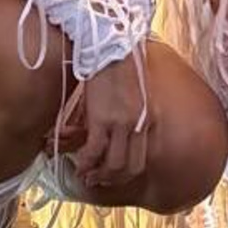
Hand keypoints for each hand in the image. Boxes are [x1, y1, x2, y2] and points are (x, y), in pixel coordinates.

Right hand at [67, 56, 150, 188]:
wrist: (110, 46)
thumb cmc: (120, 66)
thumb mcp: (136, 94)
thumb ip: (133, 115)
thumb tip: (119, 134)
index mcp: (149, 117)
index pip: (143, 157)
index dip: (126, 174)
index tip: (112, 176)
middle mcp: (139, 123)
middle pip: (132, 167)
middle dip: (114, 181)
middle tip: (98, 181)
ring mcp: (121, 123)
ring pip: (114, 165)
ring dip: (98, 176)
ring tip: (86, 174)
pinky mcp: (102, 119)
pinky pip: (94, 152)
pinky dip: (85, 163)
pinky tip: (78, 163)